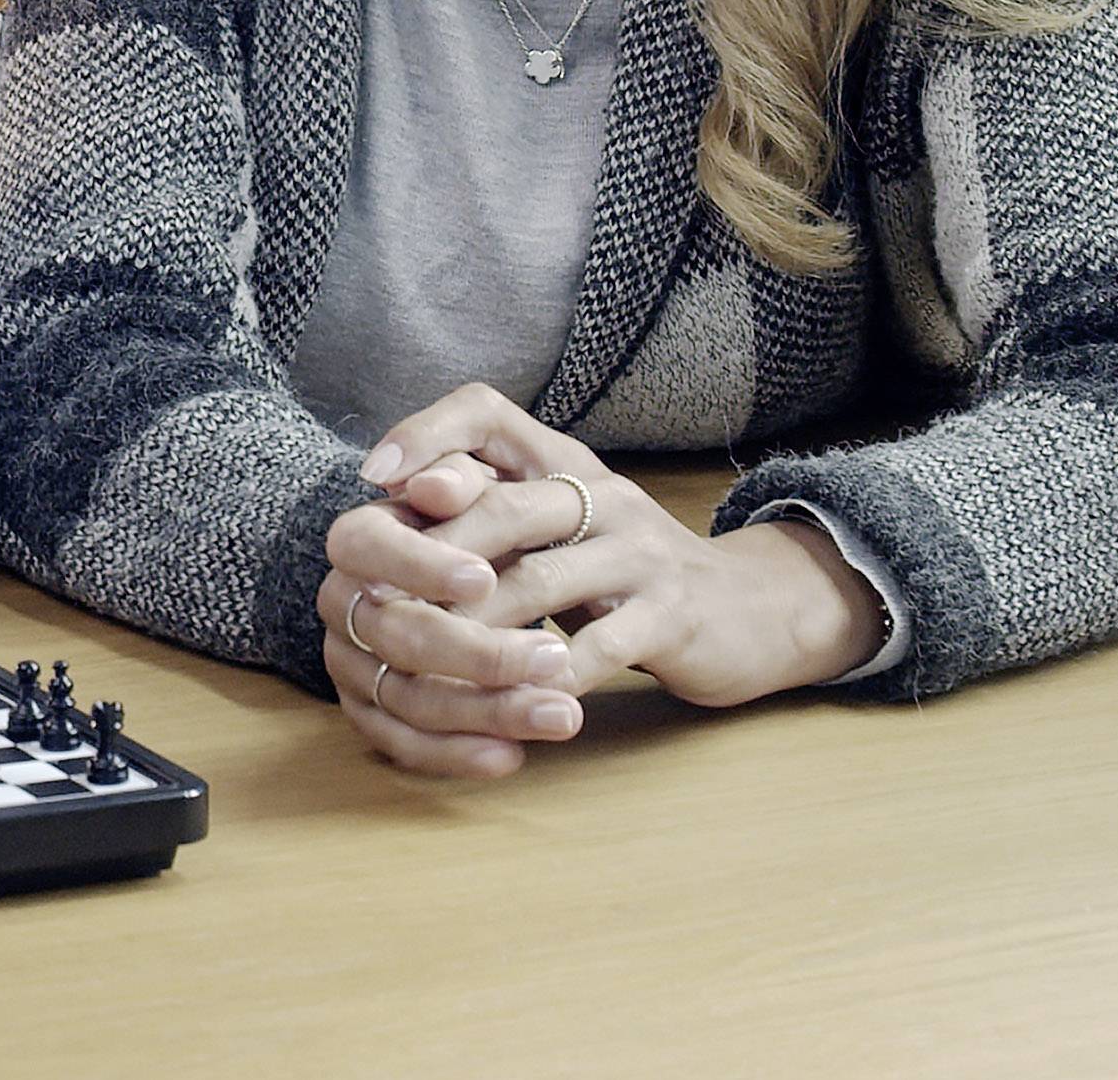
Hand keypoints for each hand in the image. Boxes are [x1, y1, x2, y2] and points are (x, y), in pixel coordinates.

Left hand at [322, 385, 881, 777]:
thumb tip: (389, 508)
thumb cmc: (622, 571)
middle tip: (375, 604)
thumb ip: (488, 510)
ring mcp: (640, 552)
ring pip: (540, 583)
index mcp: (563, 463)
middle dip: (432, 558)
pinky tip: (506, 705)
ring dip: (474, 630)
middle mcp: (602, 494)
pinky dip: (546, 677)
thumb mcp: (558, 527)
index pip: (486, 412)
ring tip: (423, 665)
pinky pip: (599, 647)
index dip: (427, 435)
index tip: (374, 479)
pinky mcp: (671, 615)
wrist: (742, 611)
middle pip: (503, 508)